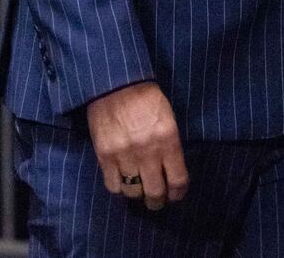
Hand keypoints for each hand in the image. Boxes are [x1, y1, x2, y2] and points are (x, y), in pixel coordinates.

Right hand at [85, 81, 188, 210]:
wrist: (116, 83)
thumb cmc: (146, 97)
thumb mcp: (168, 118)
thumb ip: (170, 146)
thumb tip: (170, 172)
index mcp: (168, 140)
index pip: (178, 181)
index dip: (178, 193)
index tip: (175, 195)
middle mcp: (147, 151)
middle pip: (155, 192)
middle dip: (157, 201)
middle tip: (156, 200)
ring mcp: (124, 155)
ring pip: (133, 192)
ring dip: (137, 194)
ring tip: (138, 189)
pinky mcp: (104, 155)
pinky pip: (113, 185)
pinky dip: (119, 187)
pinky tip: (121, 180)